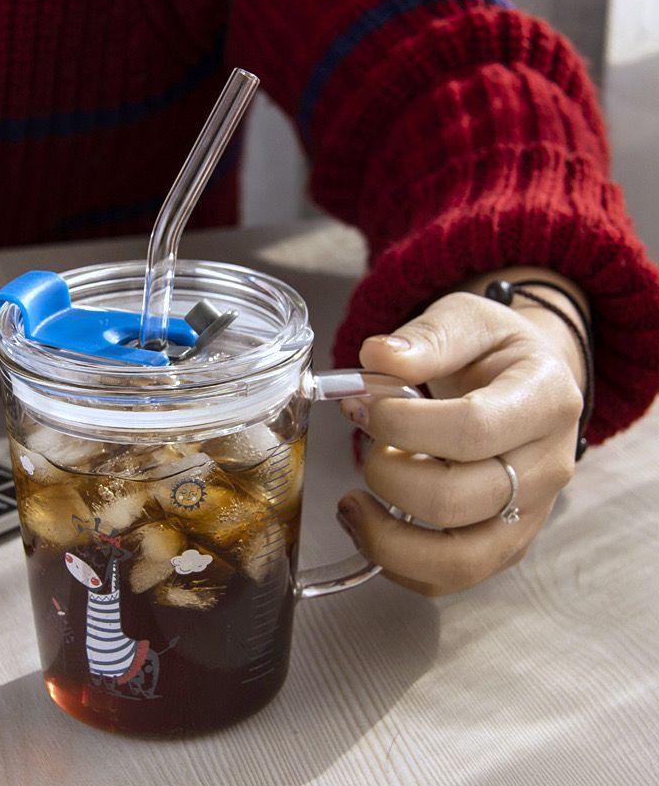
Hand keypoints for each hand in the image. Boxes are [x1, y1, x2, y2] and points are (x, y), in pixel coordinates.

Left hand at [339, 276, 585, 595]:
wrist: (525, 385)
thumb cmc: (493, 352)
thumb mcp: (468, 318)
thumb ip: (427, 337)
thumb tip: (377, 357)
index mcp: (543, 400)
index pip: (472, 429)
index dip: (402, 424)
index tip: (363, 404)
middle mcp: (547, 467)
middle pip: (457, 499)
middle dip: (387, 473)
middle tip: (366, 442)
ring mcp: (529, 515)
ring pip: (458, 560)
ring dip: (386, 537)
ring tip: (350, 505)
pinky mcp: (505, 545)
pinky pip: (450, 578)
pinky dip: (398, 564)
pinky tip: (369, 526)